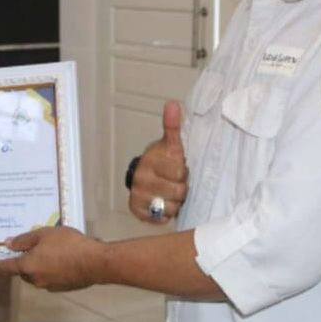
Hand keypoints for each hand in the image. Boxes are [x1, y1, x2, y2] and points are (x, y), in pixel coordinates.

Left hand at [0, 226, 102, 291]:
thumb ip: (25, 240)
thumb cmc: (68, 244)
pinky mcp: (63, 287)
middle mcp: (35, 279)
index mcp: (28, 266)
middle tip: (34, 246)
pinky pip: (51, 276)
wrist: (95, 262)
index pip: (6, 267)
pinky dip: (53, 269)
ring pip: (38, 273)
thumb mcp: (45, 234)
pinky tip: (64, 258)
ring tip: (54, 249)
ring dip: (40, 264)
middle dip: (25, 261)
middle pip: (24, 271)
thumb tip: (9, 244)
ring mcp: (49, 285)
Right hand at [129, 100, 187, 223]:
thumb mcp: (170, 145)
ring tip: (170, 194)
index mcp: (150, 161)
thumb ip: (172, 126)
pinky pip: (161, 218)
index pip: (178, 171)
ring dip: (175, 202)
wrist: (145, 177)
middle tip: (175, 182)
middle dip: (180, 188)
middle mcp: (140, 178)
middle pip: (177, 191)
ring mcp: (138, 195)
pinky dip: (165, 213)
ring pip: (171, 206)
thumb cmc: (162, 161)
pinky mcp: (137, 210)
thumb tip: (173, 104)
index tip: (178, 169)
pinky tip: (163, 203)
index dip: (182, 172)